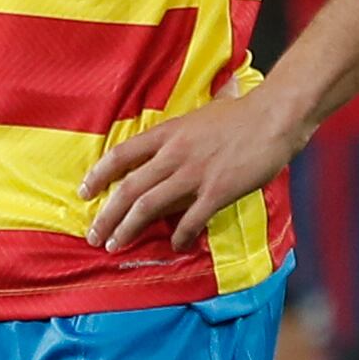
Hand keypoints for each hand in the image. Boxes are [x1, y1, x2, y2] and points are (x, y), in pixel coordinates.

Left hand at [80, 86, 305, 252]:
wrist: (274, 116)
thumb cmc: (241, 113)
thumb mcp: (200, 116)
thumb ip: (180, 134)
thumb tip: (167, 146)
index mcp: (168, 133)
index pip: (122, 154)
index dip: (99, 174)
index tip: (84, 191)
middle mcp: (174, 154)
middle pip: (129, 188)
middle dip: (107, 214)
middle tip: (94, 235)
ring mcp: (194, 173)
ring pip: (149, 206)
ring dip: (128, 228)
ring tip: (115, 245)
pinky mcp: (217, 191)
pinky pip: (190, 219)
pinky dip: (179, 235)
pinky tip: (174, 245)